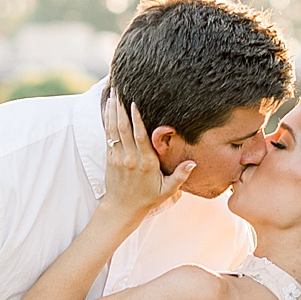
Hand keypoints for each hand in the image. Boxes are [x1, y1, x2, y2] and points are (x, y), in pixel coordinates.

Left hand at [102, 90, 194, 228]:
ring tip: (112, 94)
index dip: (136, 119)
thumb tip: (193, 163)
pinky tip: (107, 109)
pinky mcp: (110, 158)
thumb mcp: (167, 190)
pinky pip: (108, 136)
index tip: (133, 103)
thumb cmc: (147, 198)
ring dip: (112, 111)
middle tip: (119, 90)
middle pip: (124, 129)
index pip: (140, 137)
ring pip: (113, 130)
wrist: (122, 209)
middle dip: (121, 108)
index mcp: (146, 163)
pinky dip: (107, 121)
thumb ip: (180, 176)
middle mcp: (130, 158)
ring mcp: (118, 157)